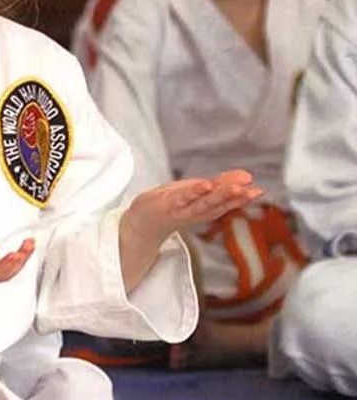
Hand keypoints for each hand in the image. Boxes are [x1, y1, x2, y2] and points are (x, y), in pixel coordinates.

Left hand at [124, 169, 261, 245]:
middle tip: (250, 190)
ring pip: (203, 202)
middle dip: (234, 197)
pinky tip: (205, 185)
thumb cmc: (171, 205)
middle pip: (216, 204)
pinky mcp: (165, 203)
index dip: (242, 198)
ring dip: (219, 195)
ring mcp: (180, 209)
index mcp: (204, 209)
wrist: (141, 223)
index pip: (225, 203)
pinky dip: (194, 192)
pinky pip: (182, 197)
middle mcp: (194, 212)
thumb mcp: (197, 193)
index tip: (258, 190)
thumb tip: (247, 176)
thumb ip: (220, 185)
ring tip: (234, 187)